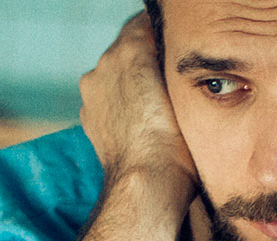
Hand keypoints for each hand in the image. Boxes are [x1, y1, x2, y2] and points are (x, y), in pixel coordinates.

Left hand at [78, 14, 196, 190]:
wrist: (148, 181)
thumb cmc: (176, 139)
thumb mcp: (186, 87)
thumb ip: (172, 58)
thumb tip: (170, 51)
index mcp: (130, 48)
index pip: (144, 24)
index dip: (161, 34)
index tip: (175, 46)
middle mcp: (105, 63)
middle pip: (127, 48)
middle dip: (146, 58)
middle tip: (170, 75)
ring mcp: (93, 90)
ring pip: (115, 74)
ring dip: (132, 82)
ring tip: (158, 102)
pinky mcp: (90, 115)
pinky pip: (107, 98)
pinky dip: (121, 104)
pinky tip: (141, 119)